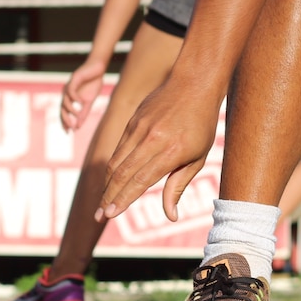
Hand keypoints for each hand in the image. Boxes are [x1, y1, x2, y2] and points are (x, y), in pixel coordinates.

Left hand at [61, 60, 106, 131]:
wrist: (97, 68)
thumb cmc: (93, 83)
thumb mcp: (89, 101)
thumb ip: (84, 112)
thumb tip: (78, 126)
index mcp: (70, 99)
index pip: (64, 113)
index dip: (65, 122)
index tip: (68, 132)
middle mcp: (67, 94)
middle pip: (62, 109)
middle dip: (65, 119)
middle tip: (71, 127)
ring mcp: (68, 87)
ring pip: (65, 101)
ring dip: (71, 109)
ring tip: (77, 115)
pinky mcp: (73, 80)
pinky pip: (71, 91)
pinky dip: (75, 98)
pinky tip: (81, 102)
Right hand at [96, 77, 219, 222]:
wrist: (194, 84)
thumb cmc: (201, 124)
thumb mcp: (198, 158)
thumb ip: (179, 185)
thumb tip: (171, 215)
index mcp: (171, 151)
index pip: (140, 181)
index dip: (123, 199)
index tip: (109, 215)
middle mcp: (151, 140)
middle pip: (121, 174)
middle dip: (108, 197)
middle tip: (98, 216)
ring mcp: (139, 128)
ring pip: (115, 161)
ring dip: (107, 184)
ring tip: (102, 202)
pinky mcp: (132, 121)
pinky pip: (119, 148)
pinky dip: (112, 166)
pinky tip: (111, 180)